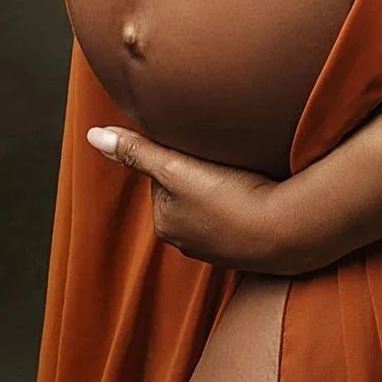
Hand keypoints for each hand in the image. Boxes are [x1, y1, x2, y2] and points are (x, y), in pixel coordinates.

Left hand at [86, 124, 320, 274]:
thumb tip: (93, 134)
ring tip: (245, 174)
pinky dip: (243, 201)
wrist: (288, 230)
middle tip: (227, 158)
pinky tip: (258, 191)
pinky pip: (236, 214)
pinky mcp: (246, 247)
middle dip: (202, 171)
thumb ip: (137, 150)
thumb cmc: (231, 197)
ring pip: (212, 200)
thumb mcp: (176, 167)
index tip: (204, 147)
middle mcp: (185, 240)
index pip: (163, 173)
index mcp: (165, 222)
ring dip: (224, 185)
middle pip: (187, 187)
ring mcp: (217, 247)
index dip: (182, 152)